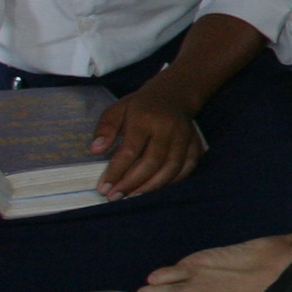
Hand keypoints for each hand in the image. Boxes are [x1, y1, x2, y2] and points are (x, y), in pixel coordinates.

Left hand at [89, 82, 206, 198]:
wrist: (173, 94)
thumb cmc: (139, 106)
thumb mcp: (116, 109)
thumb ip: (105, 128)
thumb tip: (96, 150)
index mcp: (145, 118)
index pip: (130, 150)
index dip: (116, 171)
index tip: (103, 188)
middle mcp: (168, 128)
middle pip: (152, 162)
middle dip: (132, 183)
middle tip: (115, 197)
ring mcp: (185, 137)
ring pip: (171, 168)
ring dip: (151, 186)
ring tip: (132, 196)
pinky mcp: (195, 143)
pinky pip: (187, 167)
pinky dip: (172, 181)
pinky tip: (155, 188)